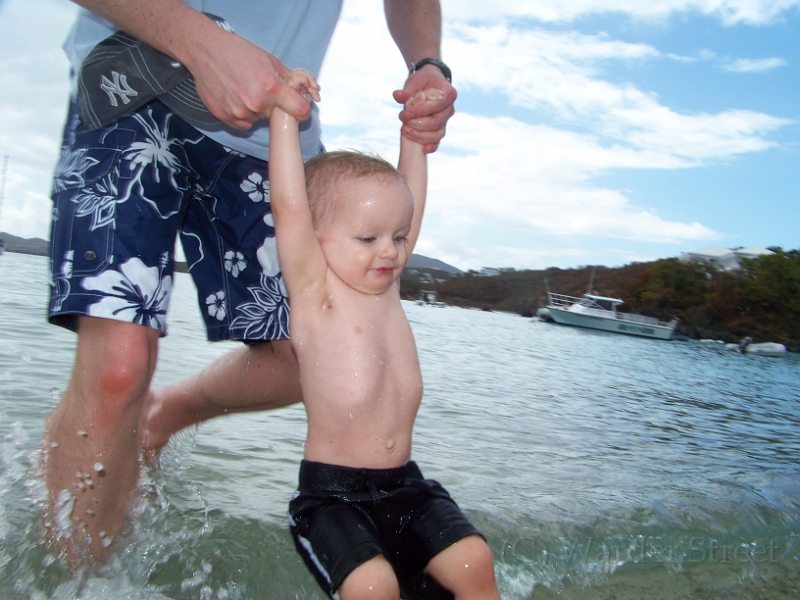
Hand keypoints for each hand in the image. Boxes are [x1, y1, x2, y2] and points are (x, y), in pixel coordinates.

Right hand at [186, 30, 314, 129]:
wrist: (205, 50)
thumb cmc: (238, 51)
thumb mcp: (269, 59)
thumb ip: (287, 77)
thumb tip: (302, 89)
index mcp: (272, 87)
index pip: (300, 110)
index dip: (301, 108)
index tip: (298, 106)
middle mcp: (257, 103)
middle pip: (276, 115)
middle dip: (273, 105)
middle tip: (260, 89)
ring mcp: (240, 112)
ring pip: (258, 119)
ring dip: (255, 109)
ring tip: (243, 90)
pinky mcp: (225, 117)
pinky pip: (243, 123)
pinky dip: (242, 114)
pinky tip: (234, 97)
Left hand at [393, 65, 456, 153]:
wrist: (428, 84)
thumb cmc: (423, 81)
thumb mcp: (416, 81)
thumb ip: (408, 89)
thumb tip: (397, 96)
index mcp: (448, 94)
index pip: (436, 105)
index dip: (420, 111)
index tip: (405, 113)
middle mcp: (449, 109)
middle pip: (436, 122)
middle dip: (418, 124)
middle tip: (403, 120)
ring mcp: (445, 121)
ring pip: (437, 134)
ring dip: (420, 135)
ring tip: (405, 130)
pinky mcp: (439, 130)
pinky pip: (437, 141)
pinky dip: (431, 147)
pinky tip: (423, 150)